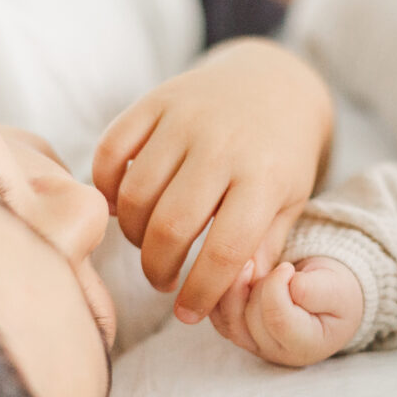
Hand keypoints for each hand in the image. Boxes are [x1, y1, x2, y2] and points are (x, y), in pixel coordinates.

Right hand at [93, 38, 332, 323]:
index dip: (200, 293)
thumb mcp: (290, 202)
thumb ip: (264, 247)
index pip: (225, 252)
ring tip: (148, 244)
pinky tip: (124, 206)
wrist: (274, 82)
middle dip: (158, 269)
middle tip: (162, 282)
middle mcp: (222, 146)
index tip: (188, 314)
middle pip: (170, 226)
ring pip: (136, 193)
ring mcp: (185, 119)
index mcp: (264, 178)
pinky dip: (106, 186)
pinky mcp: (156, 100)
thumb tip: (236, 292)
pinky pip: (111, 150)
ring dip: (133, 233)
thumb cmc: (283, 155)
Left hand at [210, 256, 363, 365]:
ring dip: (233, 287)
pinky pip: (217, 314)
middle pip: (249, 318)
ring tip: (249, 264)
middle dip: (256, 286)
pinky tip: (236, 272)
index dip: (276, 288)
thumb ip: (317, 289)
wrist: (327, 297)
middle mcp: (275, 352)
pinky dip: (221, 290)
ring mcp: (253, 344)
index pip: (278, 320)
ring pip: (227, 318)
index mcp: (306, 345)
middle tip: (272, 266)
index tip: (287, 267)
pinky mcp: (237, 330)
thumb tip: (290, 285)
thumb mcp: (338, 289)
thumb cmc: (336, 293)